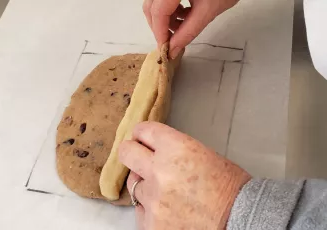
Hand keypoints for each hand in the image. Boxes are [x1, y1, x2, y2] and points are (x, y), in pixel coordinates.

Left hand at [119, 122, 250, 229]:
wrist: (242, 220)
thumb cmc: (230, 189)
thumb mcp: (204, 156)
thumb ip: (174, 150)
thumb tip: (152, 154)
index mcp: (177, 148)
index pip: (144, 130)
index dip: (141, 133)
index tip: (140, 137)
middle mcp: (160, 171)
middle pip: (126, 152)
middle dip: (132, 153)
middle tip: (139, 159)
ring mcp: (153, 200)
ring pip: (134, 185)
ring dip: (147, 187)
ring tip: (167, 194)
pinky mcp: (151, 224)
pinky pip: (140, 211)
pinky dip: (150, 210)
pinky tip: (168, 211)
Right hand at [143, 0, 238, 58]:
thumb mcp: (208, 11)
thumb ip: (188, 31)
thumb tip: (172, 49)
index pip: (158, 12)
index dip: (160, 33)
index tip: (165, 49)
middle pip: (151, 8)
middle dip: (159, 28)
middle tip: (171, 42)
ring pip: (154, 3)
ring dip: (164, 19)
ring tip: (181, 27)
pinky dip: (169, 8)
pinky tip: (184, 13)